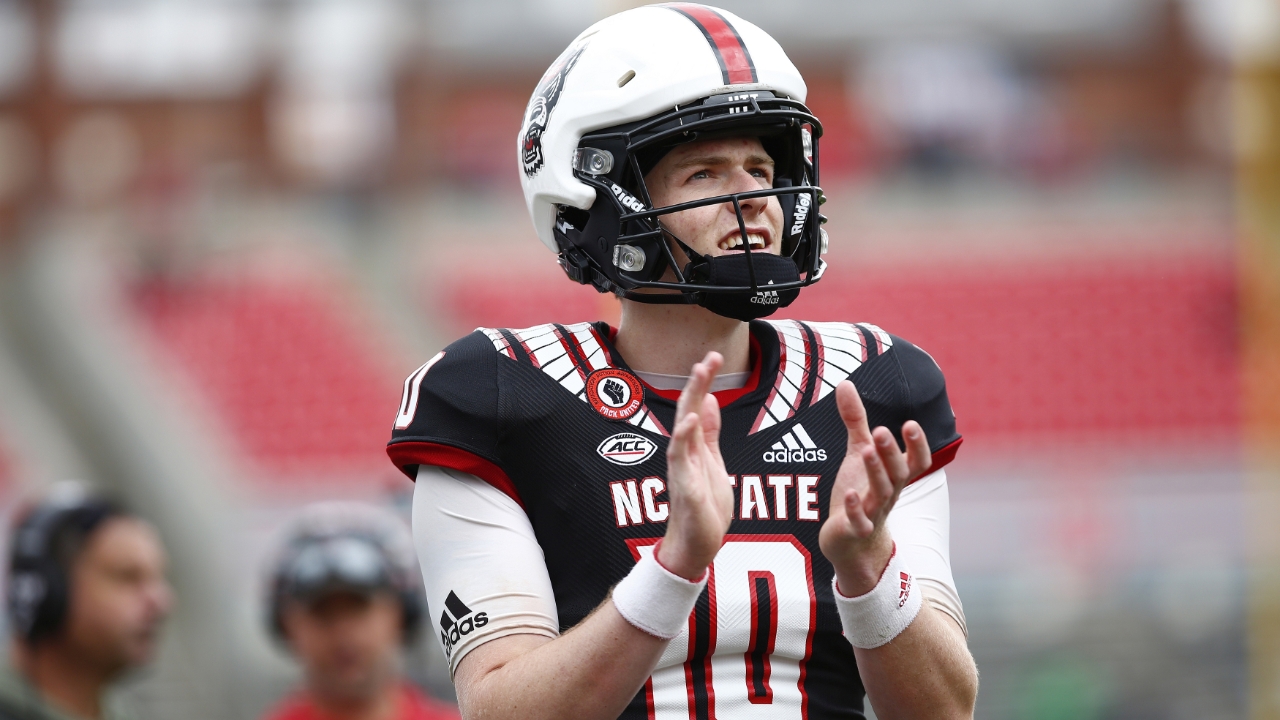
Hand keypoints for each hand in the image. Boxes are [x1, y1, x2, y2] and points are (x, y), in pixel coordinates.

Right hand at [657, 352, 733, 580]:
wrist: (696, 545)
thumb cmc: (704, 506)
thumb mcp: (712, 462)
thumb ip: (709, 434)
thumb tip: (707, 401)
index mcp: (694, 446)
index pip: (696, 406)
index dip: (704, 382)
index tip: (714, 357)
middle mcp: (684, 452)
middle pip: (688, 409)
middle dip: (699, 382)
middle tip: (709, 356)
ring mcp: (681, 468)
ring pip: (683, 426)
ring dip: (690, 400)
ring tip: (699, 374)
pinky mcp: (684, 486)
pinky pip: (680, 457)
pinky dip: (684, 436)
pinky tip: (690, 419)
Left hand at [819, 381, 931, 596]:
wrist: (850, 542)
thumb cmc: (859, 491)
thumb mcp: (857, 453)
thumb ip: (854, 420)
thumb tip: (844, 382)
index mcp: (894, 475)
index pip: (917, 461)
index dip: (917, 444)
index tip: (910, 423)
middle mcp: (889, 493)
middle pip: (898, 473)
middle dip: (892, 452)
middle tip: (884, 430)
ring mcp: (874, 512)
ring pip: (881, 493)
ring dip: (875, 472)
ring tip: (866, 450)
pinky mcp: (856, 530)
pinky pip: (860, 522)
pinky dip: (857, 509)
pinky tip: (850, 494)